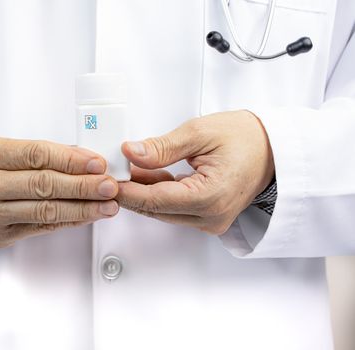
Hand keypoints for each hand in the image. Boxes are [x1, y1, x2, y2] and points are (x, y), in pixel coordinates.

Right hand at [0, 136, 118, 248]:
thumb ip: (34, 153)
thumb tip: (82, 158)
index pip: (35, 155)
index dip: (71, 160)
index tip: (98, 163)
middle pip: (43, 185)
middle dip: (83, 186)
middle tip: (110, 185)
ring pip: (44, 211)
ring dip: (82, 208)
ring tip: (108, 204)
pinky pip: (40, 228)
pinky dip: (67, 222)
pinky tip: (87, 216)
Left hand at [116, 110, 273, 233]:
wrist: (274, 149)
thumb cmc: (246, 138)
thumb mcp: (199, 133)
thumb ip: (161, 147)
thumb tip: (130, 152)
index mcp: (210, 197)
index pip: (154, 200)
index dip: (125, 190)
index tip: (104, 179)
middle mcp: (211, 217)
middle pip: (155, 208)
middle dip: (129, 190)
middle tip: (110, 170)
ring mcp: (210, 221)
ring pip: (162, 210)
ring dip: (143, 190)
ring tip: (127, 167)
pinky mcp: (208, 218)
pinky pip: (174, 209)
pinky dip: (158, 192)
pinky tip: (148, 174)